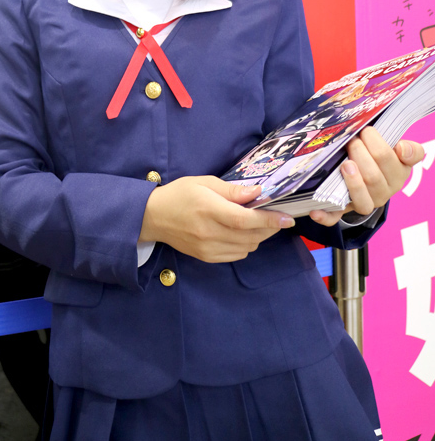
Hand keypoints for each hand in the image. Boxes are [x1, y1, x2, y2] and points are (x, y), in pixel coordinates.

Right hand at [140, 175, 295, 262]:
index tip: (287, 217)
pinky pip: (236, 255)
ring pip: (247, 247)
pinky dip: (247, 245)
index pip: (244, 219)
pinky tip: (243, 233)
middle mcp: (209, 232)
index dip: (268, 220)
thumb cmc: (179, 194)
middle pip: (250, 236)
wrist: (153, 217)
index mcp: (208, 209)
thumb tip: (257, 193)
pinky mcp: (206, 257)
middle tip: (278, 217)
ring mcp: (208, 248)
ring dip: (259, 236)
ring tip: (260, 223)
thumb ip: (232, 190)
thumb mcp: (204, 182)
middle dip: (270, 227)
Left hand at [309, 127, 424, 225]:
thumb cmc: (380, 157)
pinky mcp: (344, 210)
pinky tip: (315, 212)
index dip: (378, 145)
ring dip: (352, 182)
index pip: (389, 160)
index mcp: (398, 175)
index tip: (367, 131)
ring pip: (362, 199)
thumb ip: (410, 150)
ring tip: (345, 165)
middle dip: (360, 154)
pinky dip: (325, 216)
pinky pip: (335, 217)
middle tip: (351, 140)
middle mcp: (383, 192)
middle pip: (373, 177)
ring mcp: (364, 203)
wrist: (367, 172)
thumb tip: (402, 148)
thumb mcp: (398, 150)